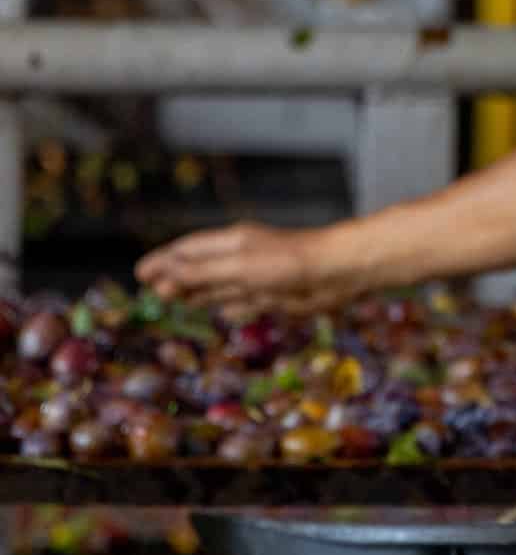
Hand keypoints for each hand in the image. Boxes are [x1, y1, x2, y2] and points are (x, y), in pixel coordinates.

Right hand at [135, 222, 335, 316]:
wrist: (335, 273)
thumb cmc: (286, 264)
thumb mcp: (238, 268)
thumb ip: (202, 272)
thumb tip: (165, 273)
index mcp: (231, 243)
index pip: (188, 249)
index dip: (164, 260)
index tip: (141, 272)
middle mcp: (241, 258)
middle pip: (201, 268)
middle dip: (176, 278)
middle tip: (151, 291)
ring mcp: (257, 277)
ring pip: (219, 286)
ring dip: (196, 292)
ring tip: (173, 299)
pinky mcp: (273, 296)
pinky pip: (243, 301)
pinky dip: (227, 305)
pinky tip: (220, 311)